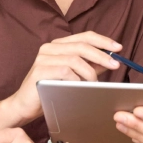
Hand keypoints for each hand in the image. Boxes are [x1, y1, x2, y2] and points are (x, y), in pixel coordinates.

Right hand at [5, 31, 122, 124]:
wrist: (24, 106)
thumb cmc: (50, 90)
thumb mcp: (73, 76)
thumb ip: (89, 67)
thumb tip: (110, 61)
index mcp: (58, 45)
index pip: (84, 36)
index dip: (103, 41)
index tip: (118, 48)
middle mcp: (50, 47)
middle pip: (82, 46)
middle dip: (101, 55)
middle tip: (115, 65)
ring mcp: (43, 58)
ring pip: (75, 59)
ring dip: (90, 72)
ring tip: (95, 84)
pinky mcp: (39, 71)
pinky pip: (65, 72)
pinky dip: (77, 80)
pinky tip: (80, 87)